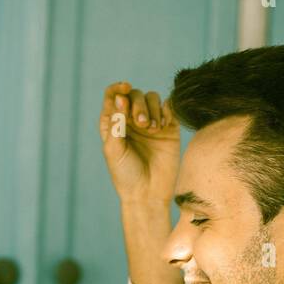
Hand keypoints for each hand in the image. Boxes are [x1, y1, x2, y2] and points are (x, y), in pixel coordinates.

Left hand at [99, 80, 179, 203]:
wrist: (148, 194)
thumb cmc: (126, 176)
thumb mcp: (113, 150)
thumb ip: (115, 123)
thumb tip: (120, 97)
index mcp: (114, 123)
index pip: (113, 96)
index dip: (118, 88)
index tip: (124, 89)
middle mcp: (132, 120)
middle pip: (135, 95)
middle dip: (138, 104)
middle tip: (142, 124)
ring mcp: (151, 123)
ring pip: (152, 98)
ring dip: (152, 108)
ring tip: (153, 129)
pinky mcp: (168, 128)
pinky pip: (169, 107)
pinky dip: (166, 110)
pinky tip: (163, 125)